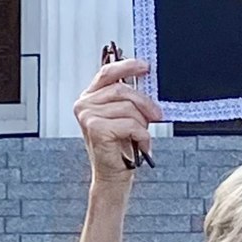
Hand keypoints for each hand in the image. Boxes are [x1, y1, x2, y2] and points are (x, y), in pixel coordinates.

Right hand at [74, 59, 162, 183]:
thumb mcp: (126, 117)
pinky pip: (130, 124)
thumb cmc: (120, 147)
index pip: (108, 73)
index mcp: (90, 97)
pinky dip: (142, 136)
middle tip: (157, 115)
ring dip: (142, 124)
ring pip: (129, 108)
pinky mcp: (95, 128)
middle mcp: (84, 104)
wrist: (113, 175)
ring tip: (141, 137)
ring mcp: (87, 116)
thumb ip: (129, 99)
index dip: (127, 66)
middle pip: (123, 91)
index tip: (145, 67)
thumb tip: (146, 83)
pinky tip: (140, 144)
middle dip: (145, 103)